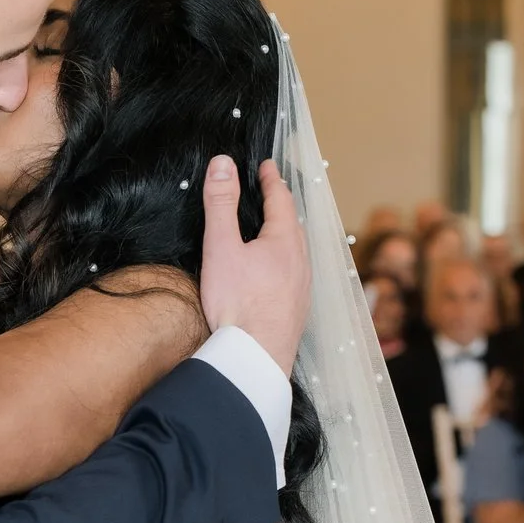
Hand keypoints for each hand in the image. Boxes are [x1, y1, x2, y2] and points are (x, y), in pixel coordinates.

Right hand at [197, 157, 308, 377]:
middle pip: (294, 224)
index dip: (271, 179)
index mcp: (285, 240)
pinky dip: (286, 261)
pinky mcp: (297, 309)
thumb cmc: (237, 304)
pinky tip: (275, 273)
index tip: (267, 166)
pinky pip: (295, 274)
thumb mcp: (221, 247)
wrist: (255, 358)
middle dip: (282, 205)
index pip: (281, 198)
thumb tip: (223, 164)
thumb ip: (221, 204)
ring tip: (274, 229)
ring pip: (297, 251)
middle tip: (271, 193)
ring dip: (286, 234)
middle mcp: (300, 261)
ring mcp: (302, 287)